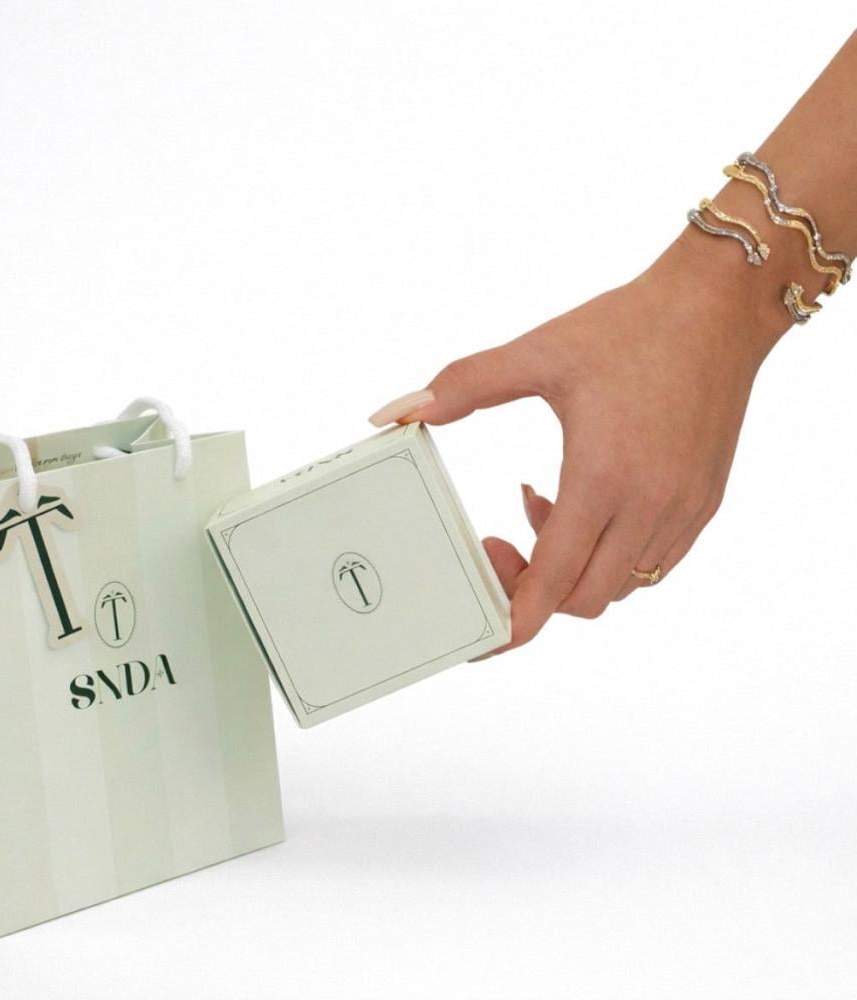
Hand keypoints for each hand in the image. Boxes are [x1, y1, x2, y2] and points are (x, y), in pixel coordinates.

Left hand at [368, 233, 785, 651]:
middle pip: (582, 601)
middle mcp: (650, 508)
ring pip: (620, 587)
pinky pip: (652, 563)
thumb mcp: (537, 352)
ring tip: (543, 507)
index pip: (552, 586)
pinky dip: (611, 554)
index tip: (478, 623)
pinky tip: (590, 501)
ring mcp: (684, 511)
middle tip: (500, 542)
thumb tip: (394, 413)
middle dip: (533, 591)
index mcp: (603, 479)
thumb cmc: (630, 326)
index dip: (510, 619)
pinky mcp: (704, 503)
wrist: (720, 306)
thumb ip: (462, 386)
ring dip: (571, 569)